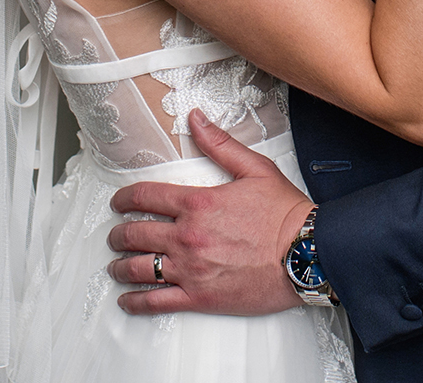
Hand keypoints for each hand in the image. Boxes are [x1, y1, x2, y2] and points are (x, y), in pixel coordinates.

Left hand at [105, 110, 312, 315]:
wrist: (307, 254)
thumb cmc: (285, 214)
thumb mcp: (255, 169)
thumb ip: (220, 144)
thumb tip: (195, 119)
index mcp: (197, 203)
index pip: (144, 197)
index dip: (123, 199)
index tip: (117, 202)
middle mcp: (187, 236)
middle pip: (134, 234)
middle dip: (118, 234)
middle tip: (115, 235)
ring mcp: (191, 269)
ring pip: (139, 269)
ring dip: (120, 266)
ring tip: (116, 266)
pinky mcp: (200, 298)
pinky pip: (156, 302)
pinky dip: (135, 302)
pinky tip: (126, 300)